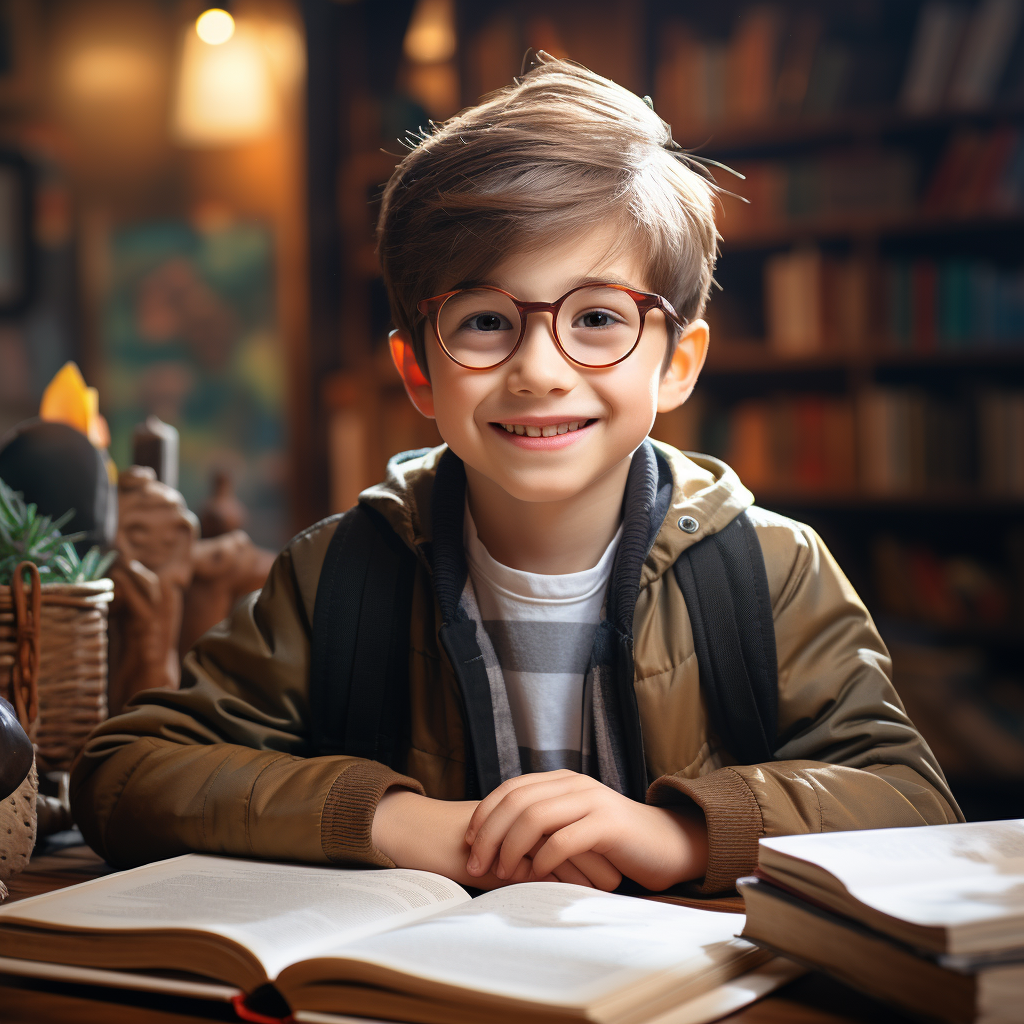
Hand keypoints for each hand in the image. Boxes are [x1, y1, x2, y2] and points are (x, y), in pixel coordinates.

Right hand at [370, 788, 618, 889]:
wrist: (423, 834)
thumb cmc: (457, 844)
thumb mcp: (497, 848)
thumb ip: (524, 855)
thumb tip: (555, 873)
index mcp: (524, 813)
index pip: (566, 827)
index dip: (588, 845)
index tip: (610, 864)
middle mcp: (525, 819)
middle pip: (570, 835)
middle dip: (595, 857)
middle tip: (617, 877)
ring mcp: (516, 833)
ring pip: (560, 848)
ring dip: (584, 868)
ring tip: (607, 884)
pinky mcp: (506, 850)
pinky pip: (538, 864)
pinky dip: (559, 879)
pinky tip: (575, 892)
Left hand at [464, 770, 708, 891]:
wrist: (666, 845)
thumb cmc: (612, 843)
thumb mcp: (572, 823)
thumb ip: (543, 822)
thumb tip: (493, 840)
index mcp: (561, 780)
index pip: (511, 789)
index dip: (485, 813)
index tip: (468, 841)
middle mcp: (574, 784)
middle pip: (517, 801)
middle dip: (490, 833)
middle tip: (476, 864)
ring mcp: (592, 801)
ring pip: (536, 817)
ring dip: (511, 847)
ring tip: (501, 872)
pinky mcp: (607, 825)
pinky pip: (564, 839)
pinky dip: (543, 858)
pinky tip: (535, 874)